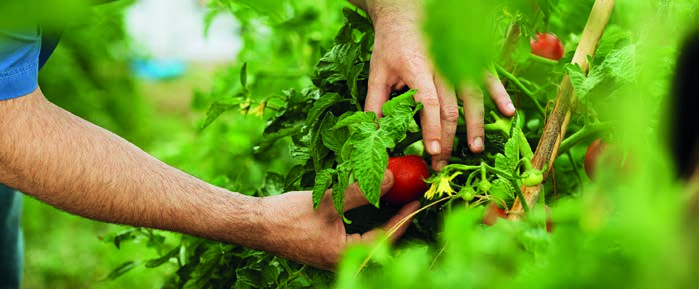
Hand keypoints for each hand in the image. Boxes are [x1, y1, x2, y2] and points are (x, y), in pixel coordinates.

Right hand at [259, 171, 419, 269]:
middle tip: (408, 199)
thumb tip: (390, 179)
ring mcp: (332, 254)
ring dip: (380, 219)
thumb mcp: (328, 202)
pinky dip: (364, 220)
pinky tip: (367, 205)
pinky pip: (354, 236)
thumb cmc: (288, 216)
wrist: (256, 225)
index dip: (403, 219)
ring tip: (393, 199)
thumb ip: (360, 191)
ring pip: (367, 239)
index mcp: (344, 255)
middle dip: (395, 220)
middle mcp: (341, 259)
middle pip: (379, 242)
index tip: (415, 201)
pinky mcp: (325, 247)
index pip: (385, 239)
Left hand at [360, 0, 515, 170]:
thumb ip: (375, 103)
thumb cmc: (391, 44)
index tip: (432, 150)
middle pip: (450, 107)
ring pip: (472, 96)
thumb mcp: (377, 72)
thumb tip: (374, 133)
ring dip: (475, 124)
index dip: (431, 127)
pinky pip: (487, 78)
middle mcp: (440, 65)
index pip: (427, 101)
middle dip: (448, 138)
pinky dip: (499, 94)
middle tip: (442, 163)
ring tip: (475, 148)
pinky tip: (508, 111)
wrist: (408, 13)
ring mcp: (458, 60)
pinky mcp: (470, 58)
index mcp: (415, 67)